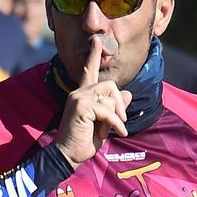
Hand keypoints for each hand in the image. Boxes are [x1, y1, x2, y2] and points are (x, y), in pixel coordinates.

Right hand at [53, 39, 130, 165]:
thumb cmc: (84, 141)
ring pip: (110, 97)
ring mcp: (78, 98)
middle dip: (120, 103)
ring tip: (114, 130)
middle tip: (122, 121)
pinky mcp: (81, 106)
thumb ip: (114, 108)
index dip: (93, 56)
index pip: (89, 72)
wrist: (68, 155)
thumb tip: (127, 92)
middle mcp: (79, 93)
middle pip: (109, 84)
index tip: (97, 40)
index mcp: (82, 95)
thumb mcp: (104, 124)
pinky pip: (108, 110)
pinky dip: (116, 123)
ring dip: (117, 116)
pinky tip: (118, 133)